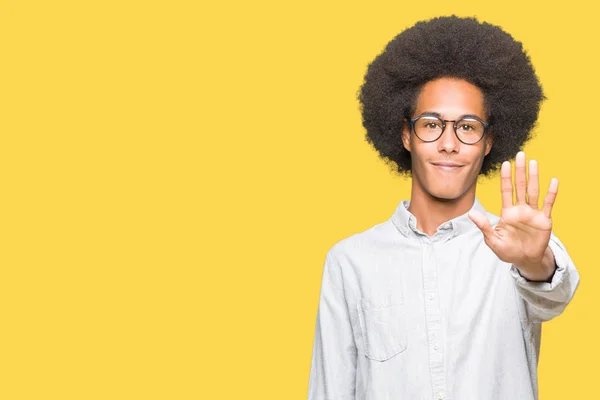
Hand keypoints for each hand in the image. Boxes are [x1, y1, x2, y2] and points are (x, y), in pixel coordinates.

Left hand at [468, 151, 557, 280]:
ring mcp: (533, 213)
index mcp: (507, 212)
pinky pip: (548, 204)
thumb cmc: (507, 250)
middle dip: (519, 171)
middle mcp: (520, 209)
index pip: (506, 191)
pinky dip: (551, 193)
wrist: (524, 260)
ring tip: (533, 162)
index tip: (505, 164)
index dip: (505, 178)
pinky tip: (553, 180)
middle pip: (520, 186)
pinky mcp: (544, 220)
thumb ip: (484, 226)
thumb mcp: (492, 240)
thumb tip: (470, 213)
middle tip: (520, 154)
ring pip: (533, 191)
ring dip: (533, 177)